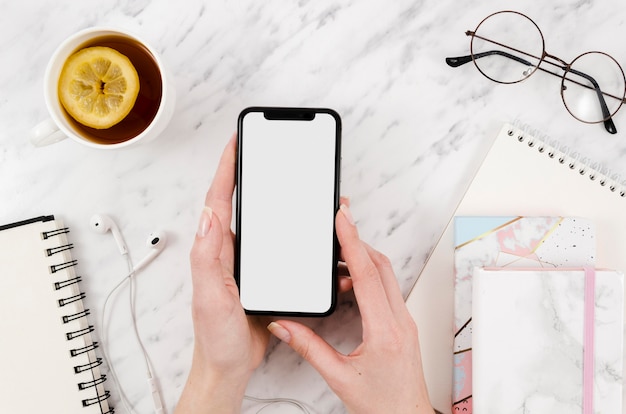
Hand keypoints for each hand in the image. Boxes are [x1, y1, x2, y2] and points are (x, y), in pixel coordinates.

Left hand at [175, 134, 269, 413]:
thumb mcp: (211, 297)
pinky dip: (288, 229)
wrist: (229, 366)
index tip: (236, 143)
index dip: (226, 168)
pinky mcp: (262, 274)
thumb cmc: (215, 337)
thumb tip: (209, 214)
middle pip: (240, 203)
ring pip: (262, 222)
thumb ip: (208, 257)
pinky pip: (276, 244)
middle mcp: (228, 251)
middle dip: (251, 174)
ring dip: (274, 199)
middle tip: (264, 151)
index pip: (219, 200)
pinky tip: (300, 226)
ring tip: (290, 181)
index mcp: (214, 250)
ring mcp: (246, 262)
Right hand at [268, 204, 433, 413]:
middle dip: (357, 240)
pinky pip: (387, 289)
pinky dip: (368, 275)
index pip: (368, 274)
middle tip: (337, 223)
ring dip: (363, 258)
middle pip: (381, 266)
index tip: (342, 219)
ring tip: (335, 256)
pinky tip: (349, 281)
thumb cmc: (382, 405)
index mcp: (384, 331)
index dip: (352, 242)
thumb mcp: (338, 376)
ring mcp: (403, 321)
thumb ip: (308, 347)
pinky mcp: (401, 324)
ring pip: (386, 275)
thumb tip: (284, 325)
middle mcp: (399, 321)